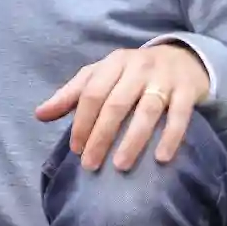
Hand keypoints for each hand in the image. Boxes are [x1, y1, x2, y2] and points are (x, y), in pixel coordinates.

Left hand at [36, 42, 211, 172]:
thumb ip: (71, 95)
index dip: (81, 122)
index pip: (92, 93)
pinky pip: (179, 116)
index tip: (75, 150)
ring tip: (120, 166)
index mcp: (114, 63)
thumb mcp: (102, 76)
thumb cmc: (133, 73)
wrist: (184, 59)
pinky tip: (161, 158)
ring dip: (132, 140)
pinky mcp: (187, 91)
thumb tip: (39, 115)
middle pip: (116, 104)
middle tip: (90, 164)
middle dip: (101, 136)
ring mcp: (164, 78)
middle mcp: (138, 67)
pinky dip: (171, 137)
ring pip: (146, 110)